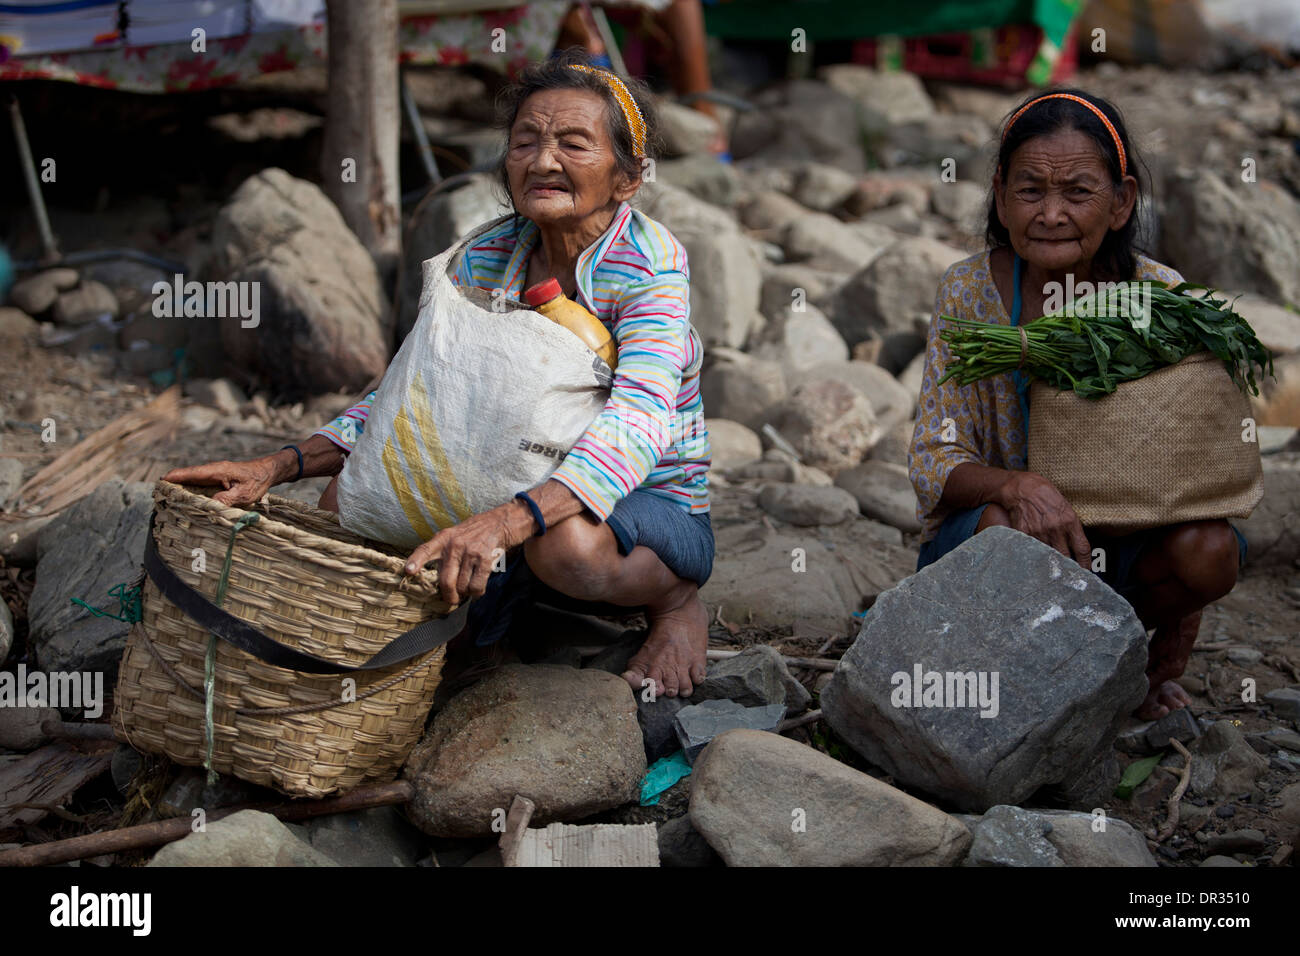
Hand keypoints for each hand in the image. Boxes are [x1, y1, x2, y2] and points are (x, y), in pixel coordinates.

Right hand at [163, 451, 292, 507]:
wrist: (267, 472)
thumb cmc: (257, 481)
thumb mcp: (244, 494)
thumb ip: (227, 499)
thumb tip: (210, 505)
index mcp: (217, 471)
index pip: (192, 473)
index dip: (176, 477)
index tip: (161, 481)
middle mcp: (212, 471)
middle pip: (187, 476)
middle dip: (172, 483)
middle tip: (157, 494)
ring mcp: (213, 475)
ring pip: (191, 480)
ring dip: (179, 487)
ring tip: (163, 497)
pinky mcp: (216, 480)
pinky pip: (198, 484)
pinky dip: (188, 489)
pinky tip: (181, 498)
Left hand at [404, 502, 528, 605]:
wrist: (502, 521)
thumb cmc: (477, 531)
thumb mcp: (456, 534)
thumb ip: (446, 551)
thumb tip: (442, 580)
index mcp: (444, 538)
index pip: (426, 549)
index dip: (416, 561)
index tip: (409, 571)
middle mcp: (455, 545)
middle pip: (445, 580)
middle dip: (449, 596)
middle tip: (452, 600)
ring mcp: (470, 552)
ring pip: (462, 586)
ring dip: (466, 593)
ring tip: (470, 587)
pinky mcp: (485, 559)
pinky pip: (477, 585)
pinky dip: (477, 592)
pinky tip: (478, 589)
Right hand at [996, 471, 1090, 567]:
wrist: (1021, 487)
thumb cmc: (1044, 493)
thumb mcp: (1064, 506)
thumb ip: (1070, 524)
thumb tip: (1074, 544)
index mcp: (1069, 521)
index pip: (1082, 549)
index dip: (1085, 564)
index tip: (1086, 572)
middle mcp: (1056, 529)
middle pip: (1066, 557)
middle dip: (1068, 568)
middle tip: (1069, 575)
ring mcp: (1039, 533)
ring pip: (1048, 557)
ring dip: (1050, 564)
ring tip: (1051, 571)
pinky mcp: (1024, 534)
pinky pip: (1031, 551)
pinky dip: (1034, 557)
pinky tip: (1034, 560)